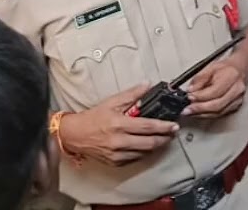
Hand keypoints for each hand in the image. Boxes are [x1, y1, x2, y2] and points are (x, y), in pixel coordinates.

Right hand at [59, 84, 179, 165]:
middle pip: (149, 143)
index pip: (148, 126)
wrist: (74, 135)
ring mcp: (117, 154)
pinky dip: (143, 152)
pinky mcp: (115, 162)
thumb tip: (147, 85)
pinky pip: (135, 159)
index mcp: (119, 124)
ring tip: (162, 138)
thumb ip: (131, 94)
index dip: (163, 127)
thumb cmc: (92, 118)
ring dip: (156, 146)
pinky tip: (147, 145)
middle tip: (172, 133)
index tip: (174, 125)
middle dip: (165, 138)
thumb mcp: (112, 102)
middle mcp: (119, 141)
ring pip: (144, 153)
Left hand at [183, 59, 245, 118]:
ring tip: (190, 112)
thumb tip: (190, 90)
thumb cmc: (225, 68)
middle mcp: (236, 90)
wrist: (239, 69)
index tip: (189, 97)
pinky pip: (220, 114)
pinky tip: (199, 113)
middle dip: (199, 109)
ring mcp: (237, 100)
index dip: (200, 96)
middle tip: (187, 109)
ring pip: (218, 112)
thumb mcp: (210, 68)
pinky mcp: (235, 107)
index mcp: (231, 77)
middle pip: (217, 105)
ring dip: (202, 114)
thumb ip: (199, 79)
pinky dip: (207, 115)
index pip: (214, 91)